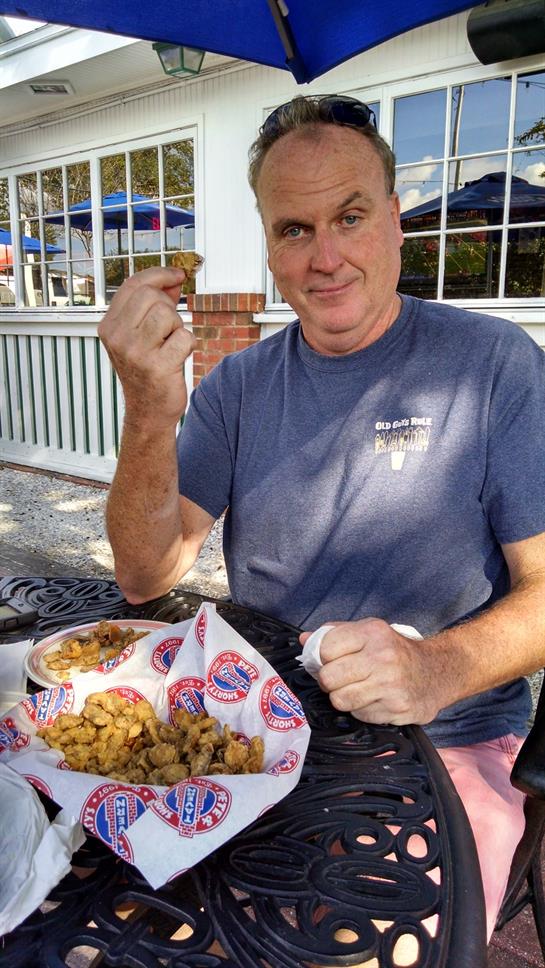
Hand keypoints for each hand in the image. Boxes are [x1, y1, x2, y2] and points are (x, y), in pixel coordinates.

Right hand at [97, 267, 196, 430]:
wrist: (149, 411)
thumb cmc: (148, 371)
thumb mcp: (143, 334)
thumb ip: (156, 304)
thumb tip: (175, 279)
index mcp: (109, 326)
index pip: (134, 285)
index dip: (159, 274)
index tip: (178, 274)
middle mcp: (117, 338)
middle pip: (152, 296)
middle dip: (169, 308)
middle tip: (169, 329)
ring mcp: (135, 353)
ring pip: (168, 314)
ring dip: (177, 327)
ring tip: (170, 345)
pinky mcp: (157, 367)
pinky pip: (184, 337)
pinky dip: (188, 345)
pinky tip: (178, 358)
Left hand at [300, 619, 441, 725]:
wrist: (438, 672)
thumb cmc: (396, 651)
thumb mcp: (370, 631)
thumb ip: (335, 634)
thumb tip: (304, 640)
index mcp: (373, 633)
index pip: (325, 648)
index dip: (322, 657)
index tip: (329, 660)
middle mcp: (383, 658)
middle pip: (329, 678)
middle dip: (330, 681)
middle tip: (341, 678)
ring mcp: (391, 685)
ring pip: (340, 700)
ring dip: (344, 698)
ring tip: (357, 689)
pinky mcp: (397, 709)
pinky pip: (359, 715)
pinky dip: (362, 710)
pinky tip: (375, 699)